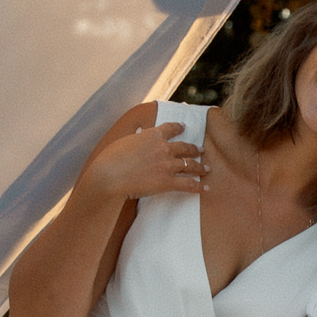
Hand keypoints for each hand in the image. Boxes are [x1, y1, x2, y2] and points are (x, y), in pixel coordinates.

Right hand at [80, 121, 206, 202]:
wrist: (109, 176)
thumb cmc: (111, 159)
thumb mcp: (125, 140)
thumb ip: (137, 139)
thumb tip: (139, 137)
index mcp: (153, 134)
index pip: (171, 128)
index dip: (179, 127)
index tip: (184, 127)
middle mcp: (164, 148)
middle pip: (185, 147)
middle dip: (194, 149)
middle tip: (201, 150)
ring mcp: (167, 165)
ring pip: (190, 165)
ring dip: (200, 167)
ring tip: (207, 169)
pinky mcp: (167, 182)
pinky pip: (188, 184)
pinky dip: (198, 187)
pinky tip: (205, 189)